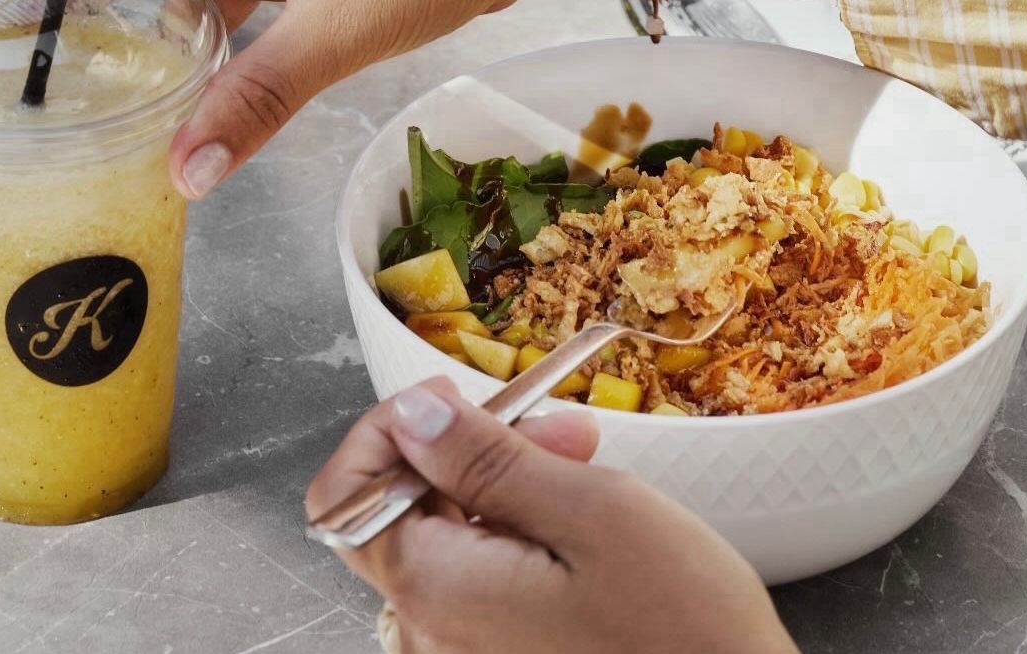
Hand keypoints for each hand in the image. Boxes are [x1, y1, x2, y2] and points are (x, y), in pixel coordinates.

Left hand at [306, 378, 797, 653]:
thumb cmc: (681, 628)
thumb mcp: (590, 511)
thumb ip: (486, 457)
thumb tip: (410, 412)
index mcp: (435, 593)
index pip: (346, 496)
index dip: (387, 431)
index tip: (452, 397)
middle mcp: (432, 636)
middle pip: (402, 511)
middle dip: (469, 446)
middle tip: (558, 423)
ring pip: (451, 538)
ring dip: (505, 482)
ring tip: (584, 458)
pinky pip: (484, 579)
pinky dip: (520, 531)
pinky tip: (581, 513)